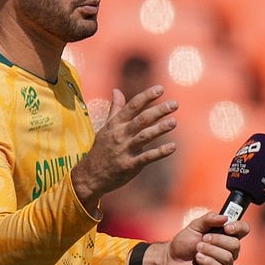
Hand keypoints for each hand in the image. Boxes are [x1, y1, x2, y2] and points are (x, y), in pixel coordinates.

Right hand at [72, 86, 177, 207]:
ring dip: (160, 129)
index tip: (160, 89)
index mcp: (116, 124)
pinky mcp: (129, 165)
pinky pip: (146, 157)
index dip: (146, 96)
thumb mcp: (106, 127)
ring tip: (174, 122)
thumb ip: (115, 109)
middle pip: (141, 119)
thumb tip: (116, 90)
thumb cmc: (101, 149)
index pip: (132, 106)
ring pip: (144, 136)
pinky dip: (160, 152)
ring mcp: (124, 150)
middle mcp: (120, 134)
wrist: (89, 175)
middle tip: (174, 104)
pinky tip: (172, 147)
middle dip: (158, 111)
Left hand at [146, 212, 249, 264]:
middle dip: (218, 240)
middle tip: (203, 239)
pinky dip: (207, 261)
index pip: (243, 230)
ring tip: (197, 249)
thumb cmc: (184, 244)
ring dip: (210, 251)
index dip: (239, 227)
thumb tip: (225, 218)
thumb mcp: (195, 226)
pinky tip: (197, 259)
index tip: (226, 227)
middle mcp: (229, 252)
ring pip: (227, 257)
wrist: (170, 260)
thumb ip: (209, 219)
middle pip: (236, 245)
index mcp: (227, 236)